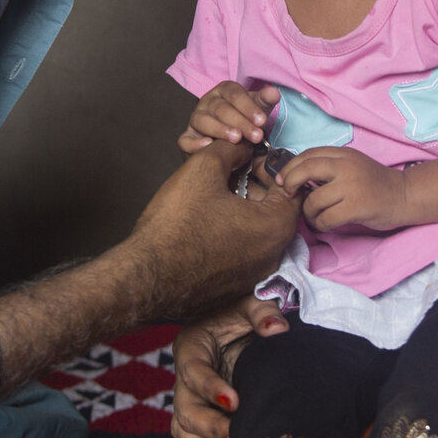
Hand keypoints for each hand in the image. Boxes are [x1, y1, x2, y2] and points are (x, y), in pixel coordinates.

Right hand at [125, 140, 302, 317]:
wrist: (147, 276)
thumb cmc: (177, 222)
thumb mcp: (203, 169)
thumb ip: (231, 149)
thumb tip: (243, 149)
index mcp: (276, 226)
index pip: (291, 187)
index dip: (270, 166)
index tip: (248, 159)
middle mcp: (274, 256)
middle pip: (276, 211)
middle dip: (257, 188)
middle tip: (231, 174)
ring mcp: (256, 275)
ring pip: (260, 233)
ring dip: (245, 210)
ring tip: (216, 197)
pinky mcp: (236, 288)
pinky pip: (245, 253)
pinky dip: (235, 235)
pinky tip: (209, 224)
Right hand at [169, 295, 287, 437]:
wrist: (233, 326)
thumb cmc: (239, 315)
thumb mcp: (249, 305)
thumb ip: (262, 312)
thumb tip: (277, 329)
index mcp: (191, 347)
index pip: (194, 370)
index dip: (210, 388)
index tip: (234, 402)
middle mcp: (185, 376)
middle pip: (185, 406)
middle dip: (207, 425)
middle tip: (232, 437)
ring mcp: (189, 397)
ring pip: (183, 426)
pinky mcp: (198, 412)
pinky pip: (188, 435)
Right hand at [180, 81, 281, 151]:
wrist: (234, 136)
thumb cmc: (246, 119)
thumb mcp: (258, 109)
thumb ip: (265, 101)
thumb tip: (273, 93)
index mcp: (224, 90)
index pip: (234, 94)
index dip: (248, 107)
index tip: (262, 121)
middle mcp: (207, 102)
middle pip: (221, 108)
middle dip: (240, 122)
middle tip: (256, 136)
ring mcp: (196, 119)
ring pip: (202, 120)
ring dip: (220, 130)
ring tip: (236, 140)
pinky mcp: (188, 137)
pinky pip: (186, 140)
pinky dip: (195, 143)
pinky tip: (209, 145)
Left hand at [276, 146, 413, 232]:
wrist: (405, 196)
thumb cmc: (375, 184)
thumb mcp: (353, 165)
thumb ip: (329, 167)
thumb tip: (296, 176)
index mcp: (344, 154)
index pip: (308, 155)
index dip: (290, 167)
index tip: (283, 180)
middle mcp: (347, 166)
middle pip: (305, 169)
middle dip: (290, 183)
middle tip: (289, 195)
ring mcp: (352, 186)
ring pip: (313, 200)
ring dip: (308, 211)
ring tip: (314, 215)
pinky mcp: (357, 207)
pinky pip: (326, 218)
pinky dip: (320, 223)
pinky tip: (325, 223)